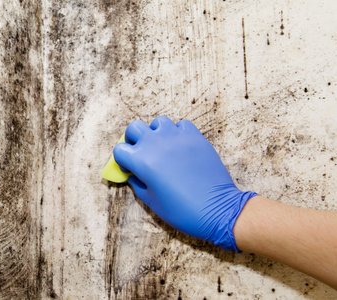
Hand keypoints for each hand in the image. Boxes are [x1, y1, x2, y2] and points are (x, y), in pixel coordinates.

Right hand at [113, 116, 255, 250]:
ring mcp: (176, 137)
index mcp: (141, 161)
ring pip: (158, 122)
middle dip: (133, 139)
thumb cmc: (181, 210)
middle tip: (141, 152)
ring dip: (156, 133)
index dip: (122, 160)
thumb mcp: (150, 201)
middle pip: (134, 128)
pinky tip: (180, 146)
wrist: (216, 209)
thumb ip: (137, 183)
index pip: (119, 149)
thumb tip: (133, 174)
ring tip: (162, 147)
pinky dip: (177, 132)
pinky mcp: (194, 136)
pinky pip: (181, 124)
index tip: (130, 168)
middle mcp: (155, 144)